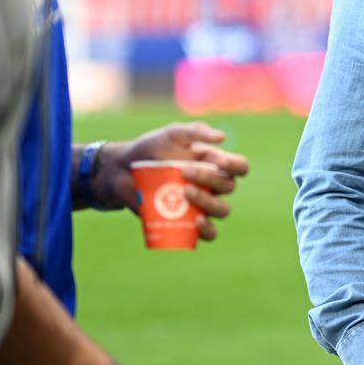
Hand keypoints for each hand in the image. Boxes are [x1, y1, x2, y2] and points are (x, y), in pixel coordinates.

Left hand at [96, 122, 247, 240]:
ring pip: (222, 210)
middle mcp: (212, 185)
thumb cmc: (150, 148)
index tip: (220, 162)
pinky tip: (197, 222)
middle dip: (209, 179)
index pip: (240, 167)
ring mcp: (201, 205)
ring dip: (209, 203)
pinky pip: (209, 233)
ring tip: (186, 193)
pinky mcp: (188, 223)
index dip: (236, 166)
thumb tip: (223, 137)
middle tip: (183, 171)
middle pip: (228, 187)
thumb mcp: (172, 134)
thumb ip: (196, 131)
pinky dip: (208, 230)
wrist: (123, 170)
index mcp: (214, 162)